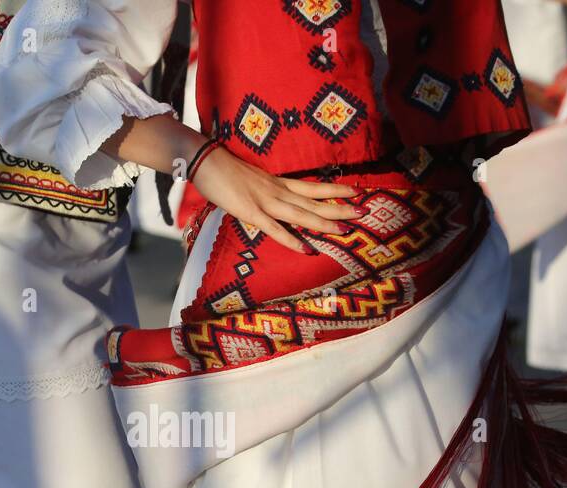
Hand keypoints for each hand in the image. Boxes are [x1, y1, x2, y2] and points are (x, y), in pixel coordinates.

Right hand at [190, 147, 361, 253]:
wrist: (202, 158)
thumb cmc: (221, 169)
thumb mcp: (249, 180)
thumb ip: (261, 191)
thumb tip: (269, 200)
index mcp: (276, 183)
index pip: (312, 187)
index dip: (334, 190)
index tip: (355, 192)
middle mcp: (276, 190)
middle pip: (313, 200)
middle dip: (339, 206)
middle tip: (364, 211)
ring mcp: (264, 201)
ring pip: (300, 213)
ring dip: (323, 222)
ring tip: (345, 229)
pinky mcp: (250, 212)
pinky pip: (274, 229)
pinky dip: (290, 239)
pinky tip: (305, 249)